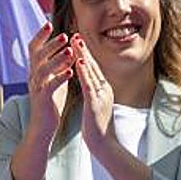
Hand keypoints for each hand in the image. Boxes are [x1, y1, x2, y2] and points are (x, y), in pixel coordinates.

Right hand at [24, 22, 73, 145]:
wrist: (43, 126)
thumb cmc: (50, 103)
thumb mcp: (55, 80)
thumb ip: (59, 66)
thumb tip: (69, 50)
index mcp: (36, 71)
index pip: (33, 49)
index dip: (40, 36)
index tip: (49, 24)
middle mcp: (33, 77)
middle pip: (38, 56)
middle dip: (51, 45)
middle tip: (64, 36)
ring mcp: (37, 88)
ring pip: (44, 69)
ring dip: (57, 59)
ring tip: (70, 51)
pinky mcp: (43, 99)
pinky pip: (50, 86)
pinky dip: (60, 78)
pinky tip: (70, 72)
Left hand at [72, 35, 114, 153]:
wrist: (104, 145)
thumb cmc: (97, 127)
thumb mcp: (96, 105)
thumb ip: (93, 93)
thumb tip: (90, 83)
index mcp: (103, 90)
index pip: (93, 68)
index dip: (85, 54)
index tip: (77, 41)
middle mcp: (104, 90)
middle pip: (93, 66)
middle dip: (84, 50)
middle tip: (76, 34)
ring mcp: (101, 96)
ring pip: (92, 72)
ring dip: (84, 56)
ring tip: (76, 42)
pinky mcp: (96, 104)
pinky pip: (89, 85)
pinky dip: (84, 72)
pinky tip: (79, 62)